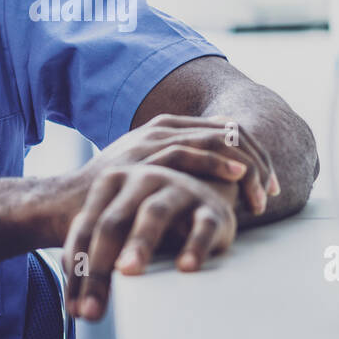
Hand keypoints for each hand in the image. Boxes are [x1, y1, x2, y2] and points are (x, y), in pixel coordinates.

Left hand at [61, 163, 238, 321]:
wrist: (202, 196)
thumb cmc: (149, 220)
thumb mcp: (118, 227)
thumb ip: (90, 252)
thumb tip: (74, 304)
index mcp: (112, 181)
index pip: (87, 228)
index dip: (78, 269)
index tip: (75, 310)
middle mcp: (143, 178)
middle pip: (113, 223)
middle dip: (98, 268)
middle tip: (92, 309)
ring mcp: (178, 189)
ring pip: (154, 213)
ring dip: (140, 243)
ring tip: (128, 271)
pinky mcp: (211, 208)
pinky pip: (202, 226)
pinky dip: (194, 246)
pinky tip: (185, 268)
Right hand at [85, 113, 279, 215]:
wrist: (66, 208)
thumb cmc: (112, 204)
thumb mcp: (153, 186)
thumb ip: (181, 182)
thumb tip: (220, 198)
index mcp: (167, 131)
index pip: (225, 132)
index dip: (254, 157)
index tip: (270, 187)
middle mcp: (161, 130)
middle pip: (228, 132)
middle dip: (258, 162)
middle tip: (273, 193)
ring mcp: (151, 140)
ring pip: (215, 138)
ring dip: (246, 166)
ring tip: (262, 194)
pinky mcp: (141, 157)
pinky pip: (189, 151)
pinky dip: (218, 161)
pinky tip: (238, 176)